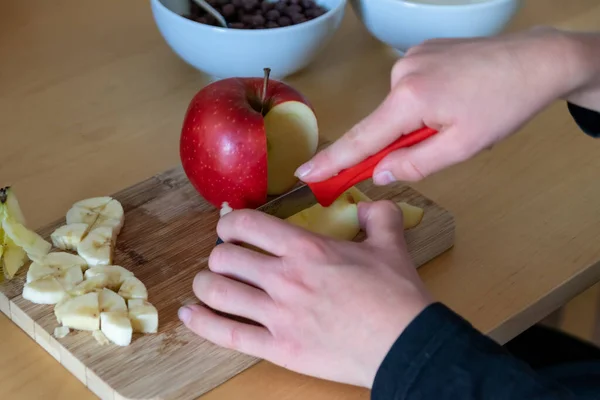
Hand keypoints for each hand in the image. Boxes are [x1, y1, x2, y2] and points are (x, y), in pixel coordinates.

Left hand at [178, 200, 431, 387]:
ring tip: (206, 285)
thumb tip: (369, 205)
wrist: (405, 344)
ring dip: (205, 285)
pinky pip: (227, 333)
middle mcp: (284, 277)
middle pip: (223, 257)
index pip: (247, 225)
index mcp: (306, 248)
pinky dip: (201, 323)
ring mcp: (277, 314)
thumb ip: (378, 216)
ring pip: (217, 292)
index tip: (229, 229)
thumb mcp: (391, 245)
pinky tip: (190, 315)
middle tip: (225, 260)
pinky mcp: (278, 348)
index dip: (229, 224)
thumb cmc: (396, 295)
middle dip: (218, 255)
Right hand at [295, 27, 596, 183]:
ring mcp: (410, 58)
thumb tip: (379, 173)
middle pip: (382, 123)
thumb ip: (414, 164)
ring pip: (398, 107)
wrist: (536, 61)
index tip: (305, 174)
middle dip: (400, 141)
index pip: (361, 139)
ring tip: (457, 115)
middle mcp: (402, 72)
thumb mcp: (462, 147)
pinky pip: (410, 88)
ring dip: (417, 121)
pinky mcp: (421, 51)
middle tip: (443, 139)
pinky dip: (423, 101)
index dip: (333, 160)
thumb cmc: (504, 105)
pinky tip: (454, 97)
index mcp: (410, 98)